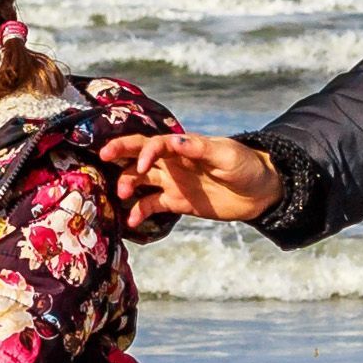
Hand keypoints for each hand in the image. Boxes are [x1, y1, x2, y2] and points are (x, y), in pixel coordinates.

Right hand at [102, 130, 279, 228]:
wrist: (259, 192)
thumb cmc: (246, 166)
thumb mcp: (226, 155)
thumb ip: (199, 149)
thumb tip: (174, 141)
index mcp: (184, 146)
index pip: (155, 143)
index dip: (145, 151)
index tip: (141, 164)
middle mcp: (172, 161)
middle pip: (139, 154)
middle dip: (120, 153)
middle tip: (102, 157)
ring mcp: (172, 182)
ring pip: (140, 179)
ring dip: (127, 184)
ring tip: (122, 195)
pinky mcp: (175, 202)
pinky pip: (150, 205)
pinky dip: (138, 212)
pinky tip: (132, 221)